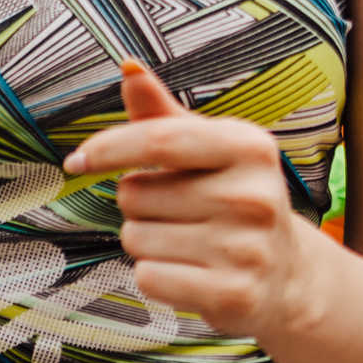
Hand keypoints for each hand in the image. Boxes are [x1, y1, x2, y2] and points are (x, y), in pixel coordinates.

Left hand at [65, 60, 312, 337]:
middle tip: (177, 213)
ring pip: (136, 238)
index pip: (158, 140)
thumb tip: (128, 67)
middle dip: (138, 204)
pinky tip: (188, 273)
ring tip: (187, 242)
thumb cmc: (233, 199)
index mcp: (248, 147)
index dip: (108, 148)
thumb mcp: (207, 150)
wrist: (286, 275)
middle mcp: (254, 196)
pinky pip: (149, 277)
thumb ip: (161, 113)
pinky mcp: (236, 295)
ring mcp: (248, 249)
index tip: (77, 161)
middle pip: (136, 194)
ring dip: (145, 242)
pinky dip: (154, 277)